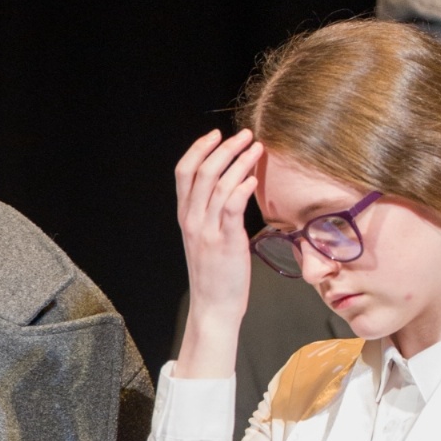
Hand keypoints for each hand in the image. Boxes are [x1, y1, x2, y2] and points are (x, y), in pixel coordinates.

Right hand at [173, 128, 262, 378]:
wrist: (213, 306)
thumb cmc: (216, 273)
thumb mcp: (207, 238)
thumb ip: (212, 213)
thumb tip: (232, 186)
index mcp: (185, 217)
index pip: (183, 173)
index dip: (198, 149)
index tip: (216, 135)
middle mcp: (192, 220)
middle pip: (201, 172)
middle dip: (223, 148)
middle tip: (245, 135)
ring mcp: (207, 230)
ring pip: (217, 185)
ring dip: (238, 162)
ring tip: (256, 148)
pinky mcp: (225, 241)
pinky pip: (230, 207)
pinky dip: (241, 188)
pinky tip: (253, 178)